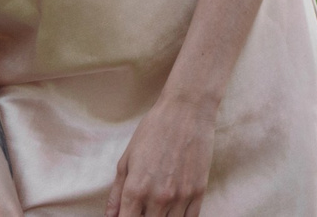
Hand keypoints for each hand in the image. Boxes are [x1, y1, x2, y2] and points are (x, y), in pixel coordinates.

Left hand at [105, 88, 215, 216]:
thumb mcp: (126, 160)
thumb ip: (116, 193)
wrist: (187, 110)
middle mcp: (158, 197)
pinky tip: (173, 210)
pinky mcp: (199, 190)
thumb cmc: (153, 130)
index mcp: (135, 189)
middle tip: (142, 208)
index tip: (128, 215)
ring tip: (157, 207)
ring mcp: (181, 196)